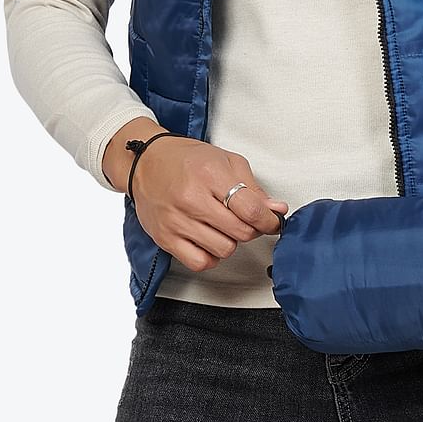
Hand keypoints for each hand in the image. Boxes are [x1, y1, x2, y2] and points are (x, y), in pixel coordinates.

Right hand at [128, 133, 288, 273]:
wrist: (146, 162)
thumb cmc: (186, 159)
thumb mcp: (225, 161)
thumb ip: (253, 187)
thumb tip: (276, 209)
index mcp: (210, 174)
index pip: (251, 210)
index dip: (269, 220)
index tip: (272, 221)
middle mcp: (192, 198)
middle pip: (240, 232)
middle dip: (252, 229)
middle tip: (247, 220)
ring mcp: (177, 220)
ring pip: (224, 249)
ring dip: (231, 241)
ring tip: (224, 226)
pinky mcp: (166, 238)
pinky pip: (200, 262)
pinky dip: (211, 256)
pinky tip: (210, 241)